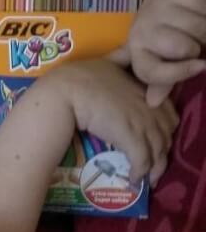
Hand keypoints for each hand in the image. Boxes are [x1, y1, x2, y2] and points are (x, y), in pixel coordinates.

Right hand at [47, 59, 178, 184]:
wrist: (64, 92)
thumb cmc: (78, 78)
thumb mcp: (105, 62)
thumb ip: (120, 58)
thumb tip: (125, 50)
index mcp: (143, 89)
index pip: (167, 112)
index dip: (164, 129)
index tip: (155, 141)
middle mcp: (147, 105)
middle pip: (165, 133)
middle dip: (161, 152)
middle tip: (152, 165)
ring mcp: (140, 121)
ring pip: (157, 149)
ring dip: (153, 168)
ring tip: (145, 179)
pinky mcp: (129, 137)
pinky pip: (142, 160)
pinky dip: (138, 172)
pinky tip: (131, 180)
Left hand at [127, 0, 205, 106]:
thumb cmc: (169, 33)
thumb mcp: (164, 58)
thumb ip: (163, 80)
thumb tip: (153, 103)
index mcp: (137, 53)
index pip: (152, 72)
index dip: (177, 73)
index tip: (201, 66)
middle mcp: (141, 31)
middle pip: (182, 49)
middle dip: (197, 48)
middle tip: (196, 43)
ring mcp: (155, 9)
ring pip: (198, 28)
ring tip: (200, 29)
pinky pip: (204, 7)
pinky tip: (202, 12)